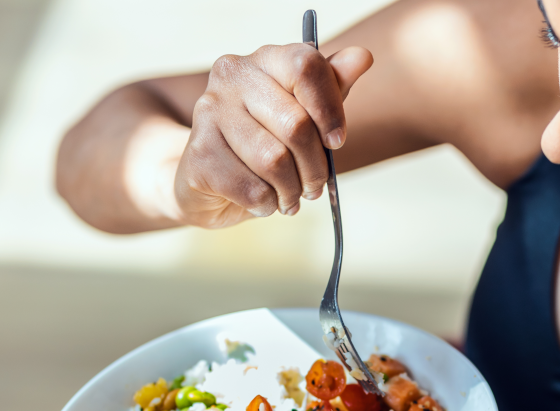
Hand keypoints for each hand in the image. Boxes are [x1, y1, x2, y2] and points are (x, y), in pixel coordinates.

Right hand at [171, 44, 372, 227]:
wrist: (206, 179)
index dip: (330, 109)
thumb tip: (362, 57)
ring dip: (292, 190)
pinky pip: (252, 189)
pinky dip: (268, 204)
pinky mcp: (198, 155)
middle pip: (296, 124)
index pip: (306, 66)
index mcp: (264, 60)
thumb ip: (331, 87)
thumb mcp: (303, 113)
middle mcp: (232, 77)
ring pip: (274, 161)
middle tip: (315, 184)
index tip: (337, 141)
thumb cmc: (264, 142)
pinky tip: (265, 201)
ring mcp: (209, 113)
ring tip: (291, 196)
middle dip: (315, 167)